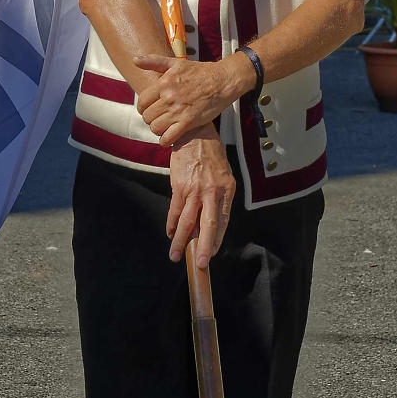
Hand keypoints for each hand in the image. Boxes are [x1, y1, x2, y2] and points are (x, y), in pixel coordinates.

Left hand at [134, 51, 252, 145]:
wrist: (222, 81)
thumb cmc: (200, 71)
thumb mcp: (176, 63)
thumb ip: (154, 61)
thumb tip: (135, 60)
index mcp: (164, 83)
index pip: (142, 102)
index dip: (143, 108)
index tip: (149, 109)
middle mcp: (169, 97)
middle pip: (147, 117)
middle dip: (150, 119)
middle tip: (158, 118)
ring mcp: (178, 111)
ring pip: (155, 128)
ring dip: (157, 129)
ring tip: (164, 126)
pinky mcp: (189, 122)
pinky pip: (168, 138)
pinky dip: (165, 140)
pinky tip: (168, 137)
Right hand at [166, 127, 235, 268]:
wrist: (195, 134)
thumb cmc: (211, 155)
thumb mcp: (224, 175)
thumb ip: (219, 198)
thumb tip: (208, 222)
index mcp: (227, 190)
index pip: (224, 220)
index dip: (217, 239)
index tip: (211, 254)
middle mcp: (212, 191)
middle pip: (208, 224)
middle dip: (204, 246)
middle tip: (200, 264)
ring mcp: (195, 189)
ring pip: (187, 220)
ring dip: (180, 240)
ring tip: (176, 255)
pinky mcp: (179, 186)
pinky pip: (175, 210)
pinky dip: (171, 224)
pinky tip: (170, 234)